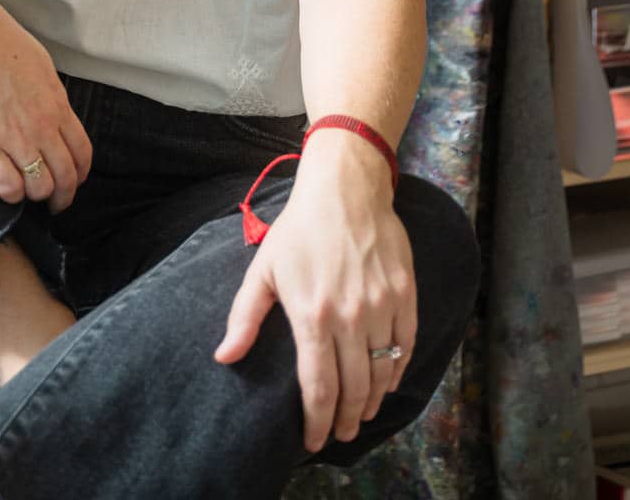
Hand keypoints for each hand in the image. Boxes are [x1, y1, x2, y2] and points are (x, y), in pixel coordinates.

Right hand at [0, 0, 91, 213]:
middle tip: (56, 202)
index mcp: (57, 104)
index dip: (80, 174)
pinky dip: (10, 195)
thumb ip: (50, 96)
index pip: (82, 153)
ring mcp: (12, 137)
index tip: (74, 182)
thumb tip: (54, 115)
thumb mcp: (40, 65)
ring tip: (28, 194)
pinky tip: (6, 189)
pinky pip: (6, 186)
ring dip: (36, 194)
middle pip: (64, 176)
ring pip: (39, 186)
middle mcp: (41, 125)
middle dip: (63, 195)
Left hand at [213, 140, 416, 453]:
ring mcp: (381, 305)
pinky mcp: (405, 293)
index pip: (318, 387)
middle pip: (353, 389)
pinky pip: (405, 346)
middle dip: (346, 421)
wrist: (345, 188)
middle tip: (341, 433)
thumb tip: (224, 357)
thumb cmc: (299, 229)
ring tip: (362, 414)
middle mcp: (350, 316)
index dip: (318, 423)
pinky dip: (396, 371)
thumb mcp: (263, 269)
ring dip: (372, 402)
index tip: (314, 441)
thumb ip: (245, 317)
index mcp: (312, 314)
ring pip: (381, 373)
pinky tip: (385, 381)